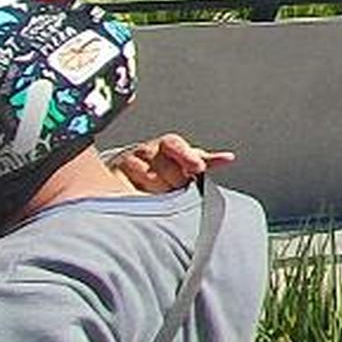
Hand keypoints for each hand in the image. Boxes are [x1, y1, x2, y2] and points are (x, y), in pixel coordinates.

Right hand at [107, 134, 233, 192]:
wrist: (130, 173)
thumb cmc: (164, 166)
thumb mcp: (185, 161)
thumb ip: (204, 160)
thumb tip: (228, 158)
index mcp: (166, 144)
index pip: (175, 144)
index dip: (187, 156)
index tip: (198, 167)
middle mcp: (146, 150)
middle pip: (164, 165)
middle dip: (174, 180)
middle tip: (176, 188)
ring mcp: (128, 163)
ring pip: (147, 177)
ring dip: (157, 190)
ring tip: (159, 194)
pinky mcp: (113, 176)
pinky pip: (127, 188)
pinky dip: (137, 194)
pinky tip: (141, 197)